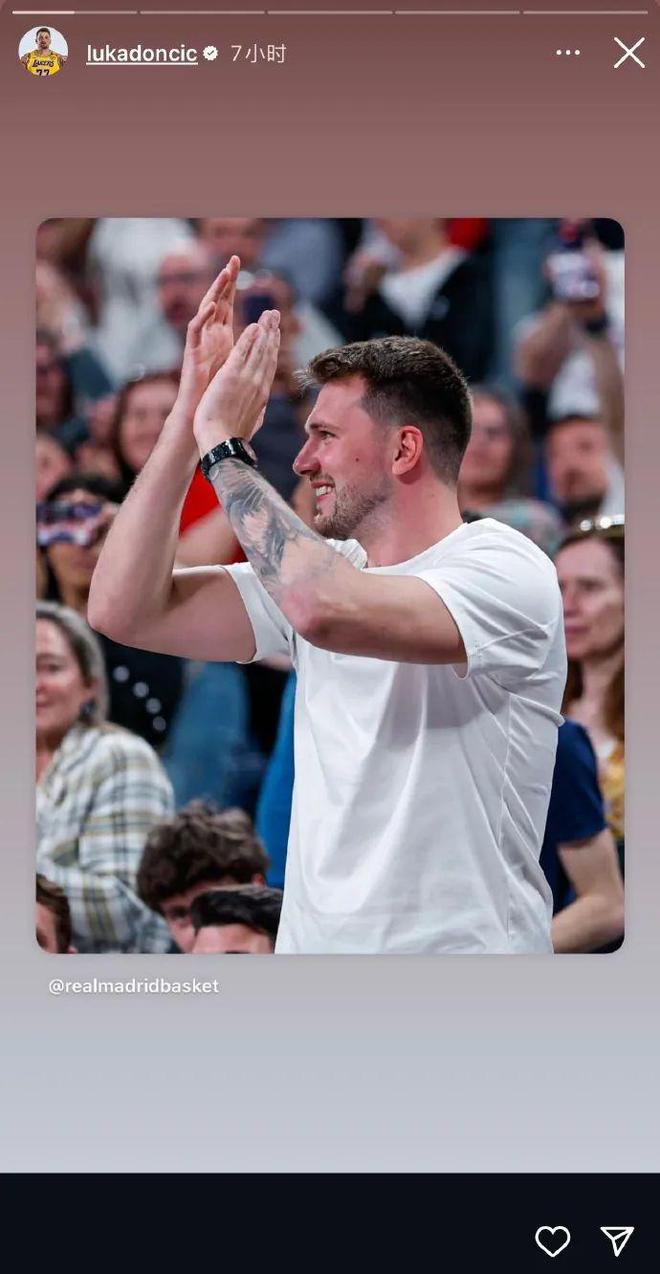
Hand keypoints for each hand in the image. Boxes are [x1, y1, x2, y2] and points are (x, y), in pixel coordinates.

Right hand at [175, 255, 239, 421]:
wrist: (202, 415)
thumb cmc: (218, 394)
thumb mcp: (238, 366)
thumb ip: (246, 350)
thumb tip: (260, 341)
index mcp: (221, 337)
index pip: (228, 304)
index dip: (233, 285)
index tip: (241, 263)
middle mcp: (209, 336)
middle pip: (217, 300)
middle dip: (225, 280)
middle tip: (234, 259)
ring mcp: (199, 343)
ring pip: (205, 310)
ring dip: (215, 292)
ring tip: (224, 274)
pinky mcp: (191, 354)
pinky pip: (194, 331)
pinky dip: (202, 318)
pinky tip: (211, 306)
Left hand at [193, 309, 280, 455]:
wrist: (222, 443)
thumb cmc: (232, 437)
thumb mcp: (250, 423)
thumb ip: (257, 412)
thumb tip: (262, 411)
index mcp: (261, 394)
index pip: (269, 365)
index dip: (273, 347)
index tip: (275, 334)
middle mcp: (257, 384)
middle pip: (268, 353)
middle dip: (272, 332)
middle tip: (276, 315)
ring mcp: (246, 379)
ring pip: (258, 349)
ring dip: (264, 330)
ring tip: (268, 314)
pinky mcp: (231, 377)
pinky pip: (242, 353)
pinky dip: (249, 338)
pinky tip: (253, 325)